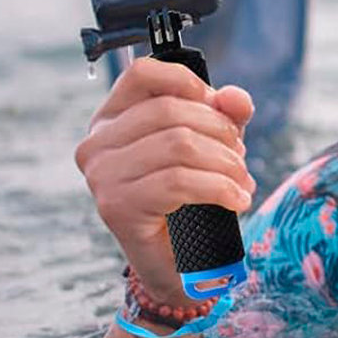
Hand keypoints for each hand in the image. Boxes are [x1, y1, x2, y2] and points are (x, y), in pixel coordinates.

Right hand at [75, 58, 255, 303]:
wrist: (177, 263)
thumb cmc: (189, 197)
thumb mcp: (212, 145)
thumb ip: (225, 114)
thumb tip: (236, 98)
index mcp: (111, 120)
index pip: (142, 73)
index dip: (187, 82)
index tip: (217, 107)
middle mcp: (96, 144)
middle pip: (170, 110)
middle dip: (219, 130)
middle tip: (239, 156)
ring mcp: (101, 176)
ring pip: (178, 144)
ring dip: (225, 162)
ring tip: (241, 181)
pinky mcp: (116, 207)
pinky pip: (178, 182)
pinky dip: (220, 188)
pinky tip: (237, 199)